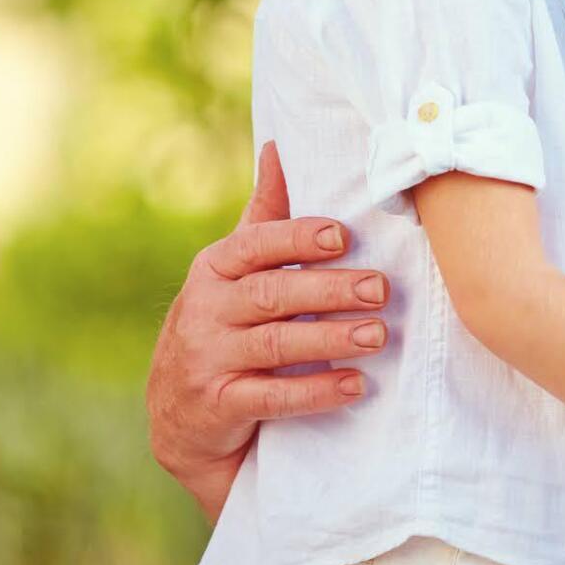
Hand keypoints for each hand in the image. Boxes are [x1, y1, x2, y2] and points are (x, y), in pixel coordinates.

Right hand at [145, 142, 387, 520]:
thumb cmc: (226, 324)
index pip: (256, 244)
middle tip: (381, 289)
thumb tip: (279, 146)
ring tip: (378, 335)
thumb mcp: (236, 270)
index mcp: (215, 268)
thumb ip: (264, 216)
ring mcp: (207, 359)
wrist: (183, 418)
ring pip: (276, 344)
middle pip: (272, 293)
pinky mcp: (218, 405)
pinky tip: (356, 385)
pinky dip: (316, 391)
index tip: (344, 236)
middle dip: (330, 289)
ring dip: (331, 338)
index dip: (299, 238)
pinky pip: (271, 397)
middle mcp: (204, 309)